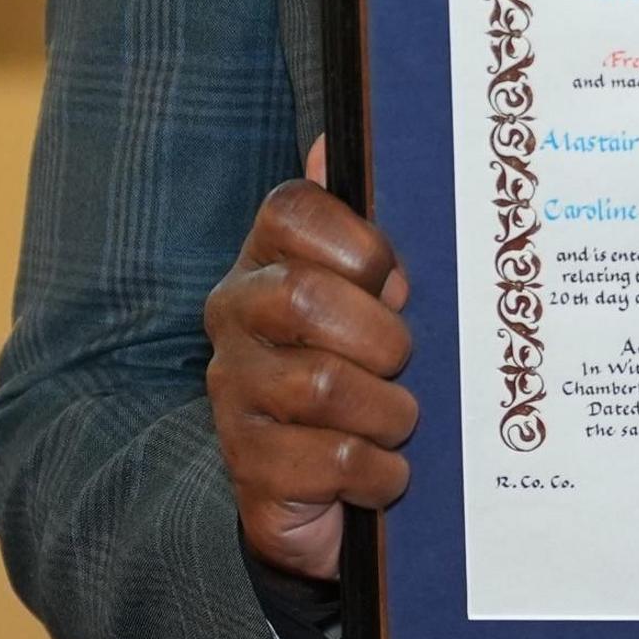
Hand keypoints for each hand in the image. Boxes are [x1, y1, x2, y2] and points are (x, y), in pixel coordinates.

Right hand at [203, 137, 417, 579]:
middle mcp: (235, 316)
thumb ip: (360, 230)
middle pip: (303, 297)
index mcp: (266, 259)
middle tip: (404, 362)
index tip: (399, 284)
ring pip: (321, 384)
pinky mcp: (249, 467)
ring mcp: (234, 392)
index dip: (360, 244)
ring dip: (388, 411)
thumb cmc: (360, 372)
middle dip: (380, 336)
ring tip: (399, 421)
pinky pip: (331, 460)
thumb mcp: (372, 299)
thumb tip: (331, 146)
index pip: (292, 210)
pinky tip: (383, 472)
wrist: (323, 492)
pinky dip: (378, 470)